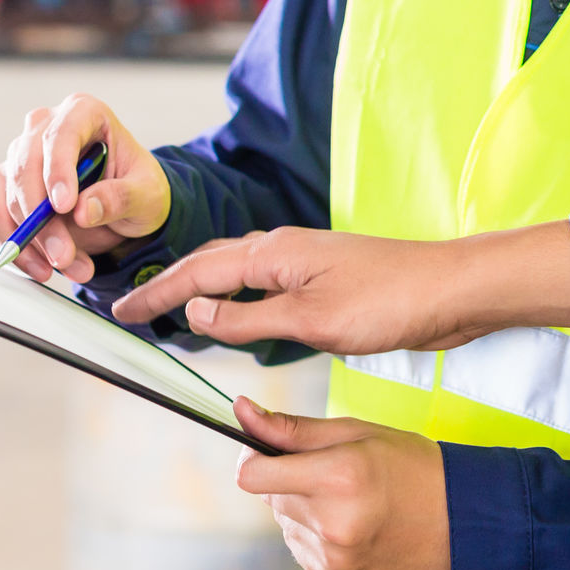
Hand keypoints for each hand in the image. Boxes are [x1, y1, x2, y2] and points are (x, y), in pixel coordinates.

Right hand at [0, 94, 170, 283]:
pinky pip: (0, 216)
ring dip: (31, 239)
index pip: (61, 134)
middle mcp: (46, 127)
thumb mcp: (147, 193)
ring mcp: (23, 154)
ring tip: (66, 266)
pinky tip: (40, 267)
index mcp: (84, 113)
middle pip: (28, 166)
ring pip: (10, 194)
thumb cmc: (138, 187)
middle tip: (64, 255)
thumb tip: (84, 210)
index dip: (58, 169)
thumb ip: (121, 197)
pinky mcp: (9, 185)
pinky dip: (16, 245)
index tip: (64, 207)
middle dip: (42, 218)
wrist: (125, 205)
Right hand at [113, 222, 569, 350]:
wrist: (449, 291)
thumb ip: (250, 319)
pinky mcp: (323, 281)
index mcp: (275, 253)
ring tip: (166, 309)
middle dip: (168, 285)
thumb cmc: (389, 302)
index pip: (199, 272)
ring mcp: (304, 263)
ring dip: (198, 289)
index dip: (157, 292)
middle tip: (130, 310)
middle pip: (211, 265)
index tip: (120, 310)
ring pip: (236, 273)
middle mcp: (284, 249)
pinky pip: (260, 285)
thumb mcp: (312, 320)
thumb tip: (195, 311)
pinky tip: (233, 315)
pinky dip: (232, 298)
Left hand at [234, 398, 449, 569]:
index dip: (253, 457)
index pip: (252, 475)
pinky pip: (301, 550)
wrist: (461, 523)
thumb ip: (293, 428)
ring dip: (304, 509)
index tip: (268, 450)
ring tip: (350, 501)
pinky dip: (317, 535)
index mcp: (338, 476)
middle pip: (270, 497)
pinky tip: (352, 524)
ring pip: (285, 524)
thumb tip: (242, 410)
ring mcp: (333, 559)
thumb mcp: (358, 432)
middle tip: (333, 472)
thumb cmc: (412, 467)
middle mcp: (332, 523)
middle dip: (289, 480)